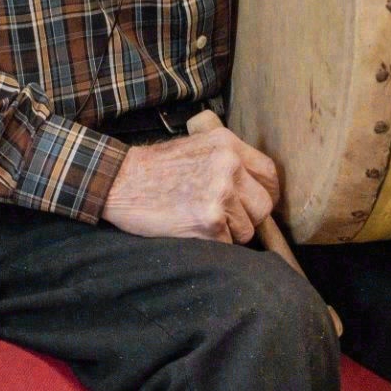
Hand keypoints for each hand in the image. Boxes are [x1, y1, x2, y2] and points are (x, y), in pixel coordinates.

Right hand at [101, 109, 279, 242]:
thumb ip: (228, 160)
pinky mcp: (209, 222)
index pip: (269, 174)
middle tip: (224, 218)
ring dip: (228, 233)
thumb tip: (256, 186)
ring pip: (246, 230)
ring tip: (199, 220)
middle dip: (248, 217)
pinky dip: (212, 243)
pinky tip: (190, 229)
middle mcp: (229, 167)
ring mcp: (220, 194)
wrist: (121, 181)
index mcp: (228, 145)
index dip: (265, 192)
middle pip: (263, 205)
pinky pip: (227, 244)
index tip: (255, 203)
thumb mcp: (198, 147)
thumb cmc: (156, 167)